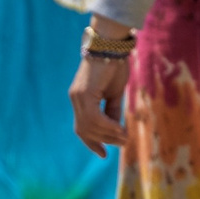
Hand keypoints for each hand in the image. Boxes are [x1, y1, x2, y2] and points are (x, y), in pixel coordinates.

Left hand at [70, 17, 136, 153]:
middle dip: (104, 140)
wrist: (111, 44)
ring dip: (108, 134)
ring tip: (124, 137)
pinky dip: (107, 126)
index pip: (82, 128)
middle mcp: (75, 99)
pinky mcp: (84, 93)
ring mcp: (78, 96)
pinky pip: (94, 117)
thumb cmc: (114, 65)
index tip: (103, 154)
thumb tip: (116, 129)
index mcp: (80, 99)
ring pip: (89, 126)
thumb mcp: (115, 93)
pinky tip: (119, 129)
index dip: (92, 143)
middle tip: (122, 142)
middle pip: (85, 130)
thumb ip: (112, 111)